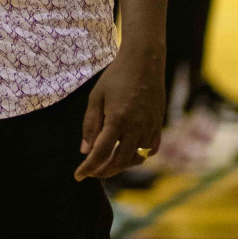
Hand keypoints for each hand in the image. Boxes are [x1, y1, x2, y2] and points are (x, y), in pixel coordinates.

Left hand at [76, 45, 164, 180]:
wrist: (144, 62)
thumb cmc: (116, 77)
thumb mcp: (96, 97)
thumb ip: (90, 125)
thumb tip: (85, 151)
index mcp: (117, 120)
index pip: (100, 153)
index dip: (88, 168)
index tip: (78, 176)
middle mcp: (136, 127)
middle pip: (120, 162)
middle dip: (103, 171)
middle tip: (91, 173)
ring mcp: (150, 127)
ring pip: (137, 159)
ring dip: (121, 166)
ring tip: (107, 164)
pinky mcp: (159, 124)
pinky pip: (151, 150)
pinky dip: (139, 157)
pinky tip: (127, 154)